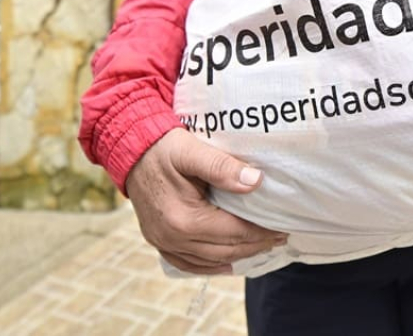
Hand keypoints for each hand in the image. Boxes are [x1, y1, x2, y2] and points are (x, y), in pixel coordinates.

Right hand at [125, 128, 287, 273]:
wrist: (130, 148)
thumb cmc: (163, 147)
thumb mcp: (193, 150)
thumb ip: (223, 167)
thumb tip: (255, 182)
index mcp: (184, 218)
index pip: (233, 232)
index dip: (261, 232)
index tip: (282, 227)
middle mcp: (172, 237)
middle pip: (224, 251)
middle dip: (255, 246)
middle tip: (279, 238)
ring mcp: (162, 242)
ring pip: (209, 260)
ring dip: (237, 256)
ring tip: (261, 246)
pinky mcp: (157, 240)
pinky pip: (187, 263)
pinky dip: (209, 265)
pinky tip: (226, 262)